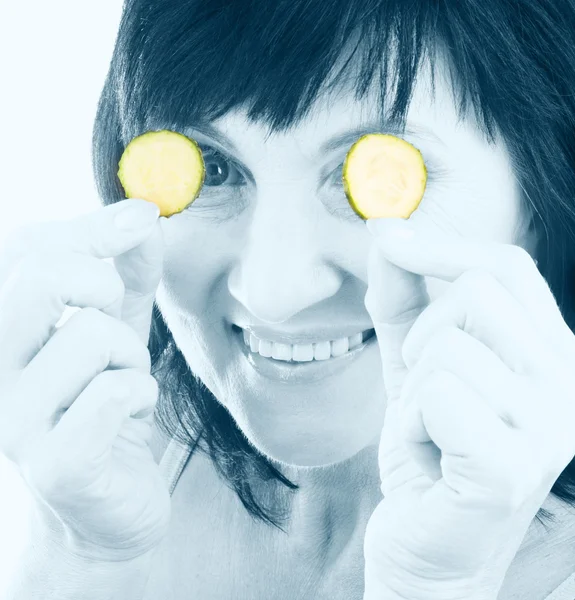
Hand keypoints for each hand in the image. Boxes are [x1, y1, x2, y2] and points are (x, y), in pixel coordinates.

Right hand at [0, 199, 170, 561]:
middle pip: (36, 281)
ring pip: (91, 335)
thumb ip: (129, 270)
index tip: (142, 216)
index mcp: (4, 330)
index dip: (88, 226)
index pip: (23, 252)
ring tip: (124, 383)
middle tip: (114, 320)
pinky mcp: (55, 465)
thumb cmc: (109, 402)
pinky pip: (115, 393)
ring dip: (131, 356)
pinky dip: (141, 393)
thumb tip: (144, 214)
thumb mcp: (122, 324)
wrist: (109, 500)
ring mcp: (14, 422)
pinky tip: (131, 416)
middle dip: (102, 286)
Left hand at [361, 217, 574, 599]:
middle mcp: (569, 386)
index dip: (442, 245)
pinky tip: (430, 457)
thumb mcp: (412, 361)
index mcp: (554, 355)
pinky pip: (436, 394)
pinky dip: (411, 423)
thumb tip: (386, 231)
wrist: (425, 543)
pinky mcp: (508, 470)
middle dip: (422, 335)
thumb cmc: (429, 449)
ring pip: (447, 343)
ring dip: (414, 389)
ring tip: (430, 429)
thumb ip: (403, 298)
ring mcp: (548, 430)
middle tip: (424, 389)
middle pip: (477, 291)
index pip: (508, 267)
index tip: (388, 236)